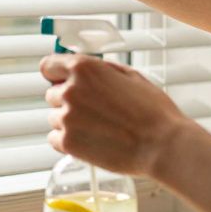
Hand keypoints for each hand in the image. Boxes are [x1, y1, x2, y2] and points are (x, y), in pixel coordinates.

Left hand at [40, 52, 198, 177]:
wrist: (163, 145)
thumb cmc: (153, 111)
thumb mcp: (130, 75)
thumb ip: (102, 69)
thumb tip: (87, 68)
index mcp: (84, 69)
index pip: (48, 66)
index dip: (56, 74)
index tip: (62, 81)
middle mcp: (70, 90)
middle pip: (52, 94)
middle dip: (68, 100)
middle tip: (94, 111)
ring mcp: (67, 117)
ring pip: (55, 117)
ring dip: (70, 122)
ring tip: (98, 128)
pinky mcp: (68, 142)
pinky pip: (55, 138)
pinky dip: (68, 141)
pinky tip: (91, 141)